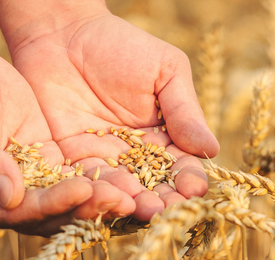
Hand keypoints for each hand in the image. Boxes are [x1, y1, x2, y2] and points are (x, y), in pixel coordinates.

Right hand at [0, 43, 135, 234]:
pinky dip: (99, 178)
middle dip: (85, 209)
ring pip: (66, 200)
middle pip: (47, 214)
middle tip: (122, 202)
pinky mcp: (45, 163)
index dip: (50, 204)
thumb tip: (10, 198)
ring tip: (132, 196)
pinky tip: (128, 178)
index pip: (15, 212)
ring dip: (98, 199)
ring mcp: (25, 182)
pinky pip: (75, 176)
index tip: (82, 190)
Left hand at [2, 8, 219, 219]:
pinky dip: (93, 193)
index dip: (188, 180)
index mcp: (164, 137)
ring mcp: (102, 160)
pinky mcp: (68, 159)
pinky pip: (82, 181)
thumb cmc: (122, 45)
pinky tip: (104, 200)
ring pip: (120, 189)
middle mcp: (135, 156)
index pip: (181, 166)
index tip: (194, 190)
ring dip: (131, 202)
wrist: (63, 32)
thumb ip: (185, 110)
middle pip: (153, 187)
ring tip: (141, 211)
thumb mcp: (165, 71)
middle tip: (167, 212)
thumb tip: (211, 150)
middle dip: (162, 201)